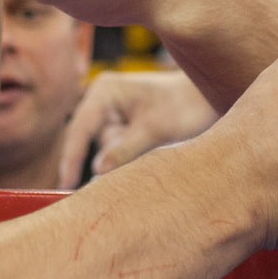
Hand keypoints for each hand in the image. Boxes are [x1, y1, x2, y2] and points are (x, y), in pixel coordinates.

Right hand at [55, 70, 220, 186]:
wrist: (211, 100)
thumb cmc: (185, 107)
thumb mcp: (155, 129)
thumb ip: (125, 149)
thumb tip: (96, 170)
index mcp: (104, 91)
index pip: (79, 129)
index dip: (71, 158)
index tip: (66, 185)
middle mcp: (102, 101)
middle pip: (89, 142)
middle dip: (101, 164)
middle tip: (105, 186)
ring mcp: (112, 116)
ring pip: (105, 152)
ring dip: (120, 164)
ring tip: (150, 157)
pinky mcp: (123, 129)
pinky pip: (117, 153)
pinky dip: (128, 163)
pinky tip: (148, 160)